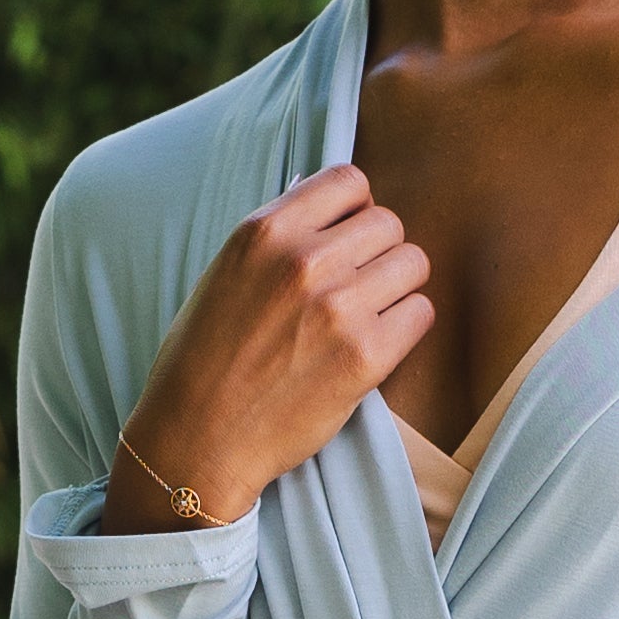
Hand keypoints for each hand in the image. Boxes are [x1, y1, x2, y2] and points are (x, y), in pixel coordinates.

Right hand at [112, 166, 432, 528]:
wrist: (197, 437)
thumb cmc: (205, 359)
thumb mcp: (226, 273)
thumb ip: (278, 235)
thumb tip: (324, 195)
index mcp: (264, 231)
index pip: (348, 181)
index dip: (355, 210)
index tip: (347, 238)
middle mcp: (303, 260)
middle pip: (389, 223)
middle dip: (378, 253)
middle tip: (355, 289)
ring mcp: (338, 307)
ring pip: (413, 263)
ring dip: (397, 288)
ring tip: (365, 318)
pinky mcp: (366, 355)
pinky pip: (421, 313)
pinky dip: (405, 328)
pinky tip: (373, 346)